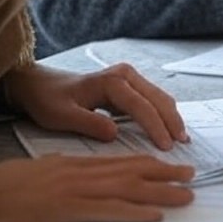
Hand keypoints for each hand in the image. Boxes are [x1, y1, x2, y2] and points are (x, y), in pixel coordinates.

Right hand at [0, 155, 193, 221]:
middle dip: (166, 174)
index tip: (172, 166)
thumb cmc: (5, 187)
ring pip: (129, 188)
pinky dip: (134, 211)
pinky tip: (153, 214)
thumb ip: (67, 170)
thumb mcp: (43, 170)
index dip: (151, 164)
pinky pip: (108, 210)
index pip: (122, 161)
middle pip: (133, 170)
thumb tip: (82, 173)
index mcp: (77, 164)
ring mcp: (77, 190)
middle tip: (192, 176)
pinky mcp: (68, 209)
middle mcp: (83, 173)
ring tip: (186, 195)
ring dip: (161, 192)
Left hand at [4, 63, 188, 149]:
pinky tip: (168, 128)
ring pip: (159, 97)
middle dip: (172, 121)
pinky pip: (152, 99)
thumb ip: (88, 124)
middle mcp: (125, 75)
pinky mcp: (129, 85)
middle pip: (158, 98)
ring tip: (181, 138)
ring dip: (171, 116)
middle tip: (183, 143)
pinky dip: (163, 113)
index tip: (166, 146)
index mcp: (111, 81)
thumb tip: (115, 134)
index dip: (155, 127)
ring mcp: (129, 77)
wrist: (39, 85)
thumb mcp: (61, 115)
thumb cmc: (48, 100)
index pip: (141, 106)